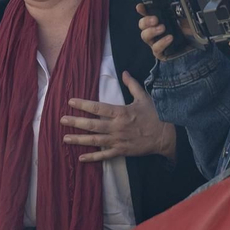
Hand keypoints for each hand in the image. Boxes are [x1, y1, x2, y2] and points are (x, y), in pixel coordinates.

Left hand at [59, 72, 176, 161]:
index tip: (70, 102)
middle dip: (75, 122)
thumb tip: (124, 72)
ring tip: (65, 138)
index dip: (83, 104)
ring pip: (95, 140)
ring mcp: (118, 140)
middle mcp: (117, 127)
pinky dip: (93, 157)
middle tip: (62, 120)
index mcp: (121, 112)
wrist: (167, 135)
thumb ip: (132, 85)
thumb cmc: (155, 115)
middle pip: (92, 125)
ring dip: (79, 139)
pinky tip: (81, 158)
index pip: (98, 108)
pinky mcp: (122, 151)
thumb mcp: (144, 97)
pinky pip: (105, 155)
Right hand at [138, 3, 193, 61]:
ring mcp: (155, 42)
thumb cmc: (188, 31)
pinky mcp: (160, 53)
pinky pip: (156, 48)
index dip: (142, 10)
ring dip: (152, 31)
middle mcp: (154, 31)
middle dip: (146, 21)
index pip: (146, 13)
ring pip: (145, 36)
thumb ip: (176, 11)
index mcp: (158, 20)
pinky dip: (162, 42)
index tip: (141, 7)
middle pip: (142, 25)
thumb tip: (172, 4)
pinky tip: (169, 38)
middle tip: (155, 19)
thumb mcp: (184, 17)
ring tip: (162, 28)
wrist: (196, 44)